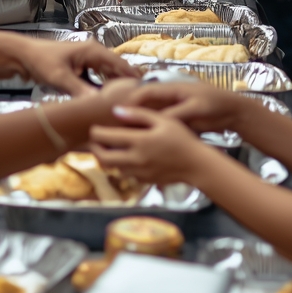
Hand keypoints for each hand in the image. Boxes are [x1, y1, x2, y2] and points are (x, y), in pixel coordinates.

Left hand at [14, 37, 137, 97]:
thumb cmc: (40, 60)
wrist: (23, 57)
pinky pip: (100, 79)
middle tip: (140, 102)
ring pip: (110, 75)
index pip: (120, 65)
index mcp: (92, 50)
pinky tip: (109, 100)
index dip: (133, 79)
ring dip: (117, 87)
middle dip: (128, 85)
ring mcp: (88, 61)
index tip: (144, 92)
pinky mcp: (82, 69)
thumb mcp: (60, 77)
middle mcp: (94, 53)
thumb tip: (97, 102)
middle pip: (118, 70)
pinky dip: (106, 88)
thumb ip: (79, 90)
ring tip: (127, 103)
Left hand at [91, 107, 208, 185]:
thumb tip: (116, 111)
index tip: (94, 128)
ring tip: (109, 148)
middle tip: (95, 141)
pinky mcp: (144, 181)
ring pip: (112, 169)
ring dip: (107, 159)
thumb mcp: (162, 120)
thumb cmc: (181, 138)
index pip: (106, 138)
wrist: (197, 165)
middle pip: (103, 158)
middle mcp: (135, 159)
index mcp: (138, 141)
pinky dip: (120, 167)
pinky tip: (126, 158)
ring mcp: (139, 173)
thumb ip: (138, 114)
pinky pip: (125, 175)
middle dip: (95, 149)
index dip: (95, 132)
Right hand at [128, 81, 248, 134]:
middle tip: (119, 125)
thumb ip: (176, 114)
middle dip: (133, 112)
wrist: (233, 111)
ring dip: (142, 121)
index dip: (131, 100)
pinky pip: (162, 123)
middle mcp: (170, 97)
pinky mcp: (180, 118)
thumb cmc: (214, 104)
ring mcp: (175, 107)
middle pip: (146, 102)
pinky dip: (154, 128)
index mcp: (172, 89)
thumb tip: (156, 121)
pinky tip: (147, 139)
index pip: (146, 91)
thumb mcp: (195, 109)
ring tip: (128, 133)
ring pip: (153, 114)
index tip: (120, 111)